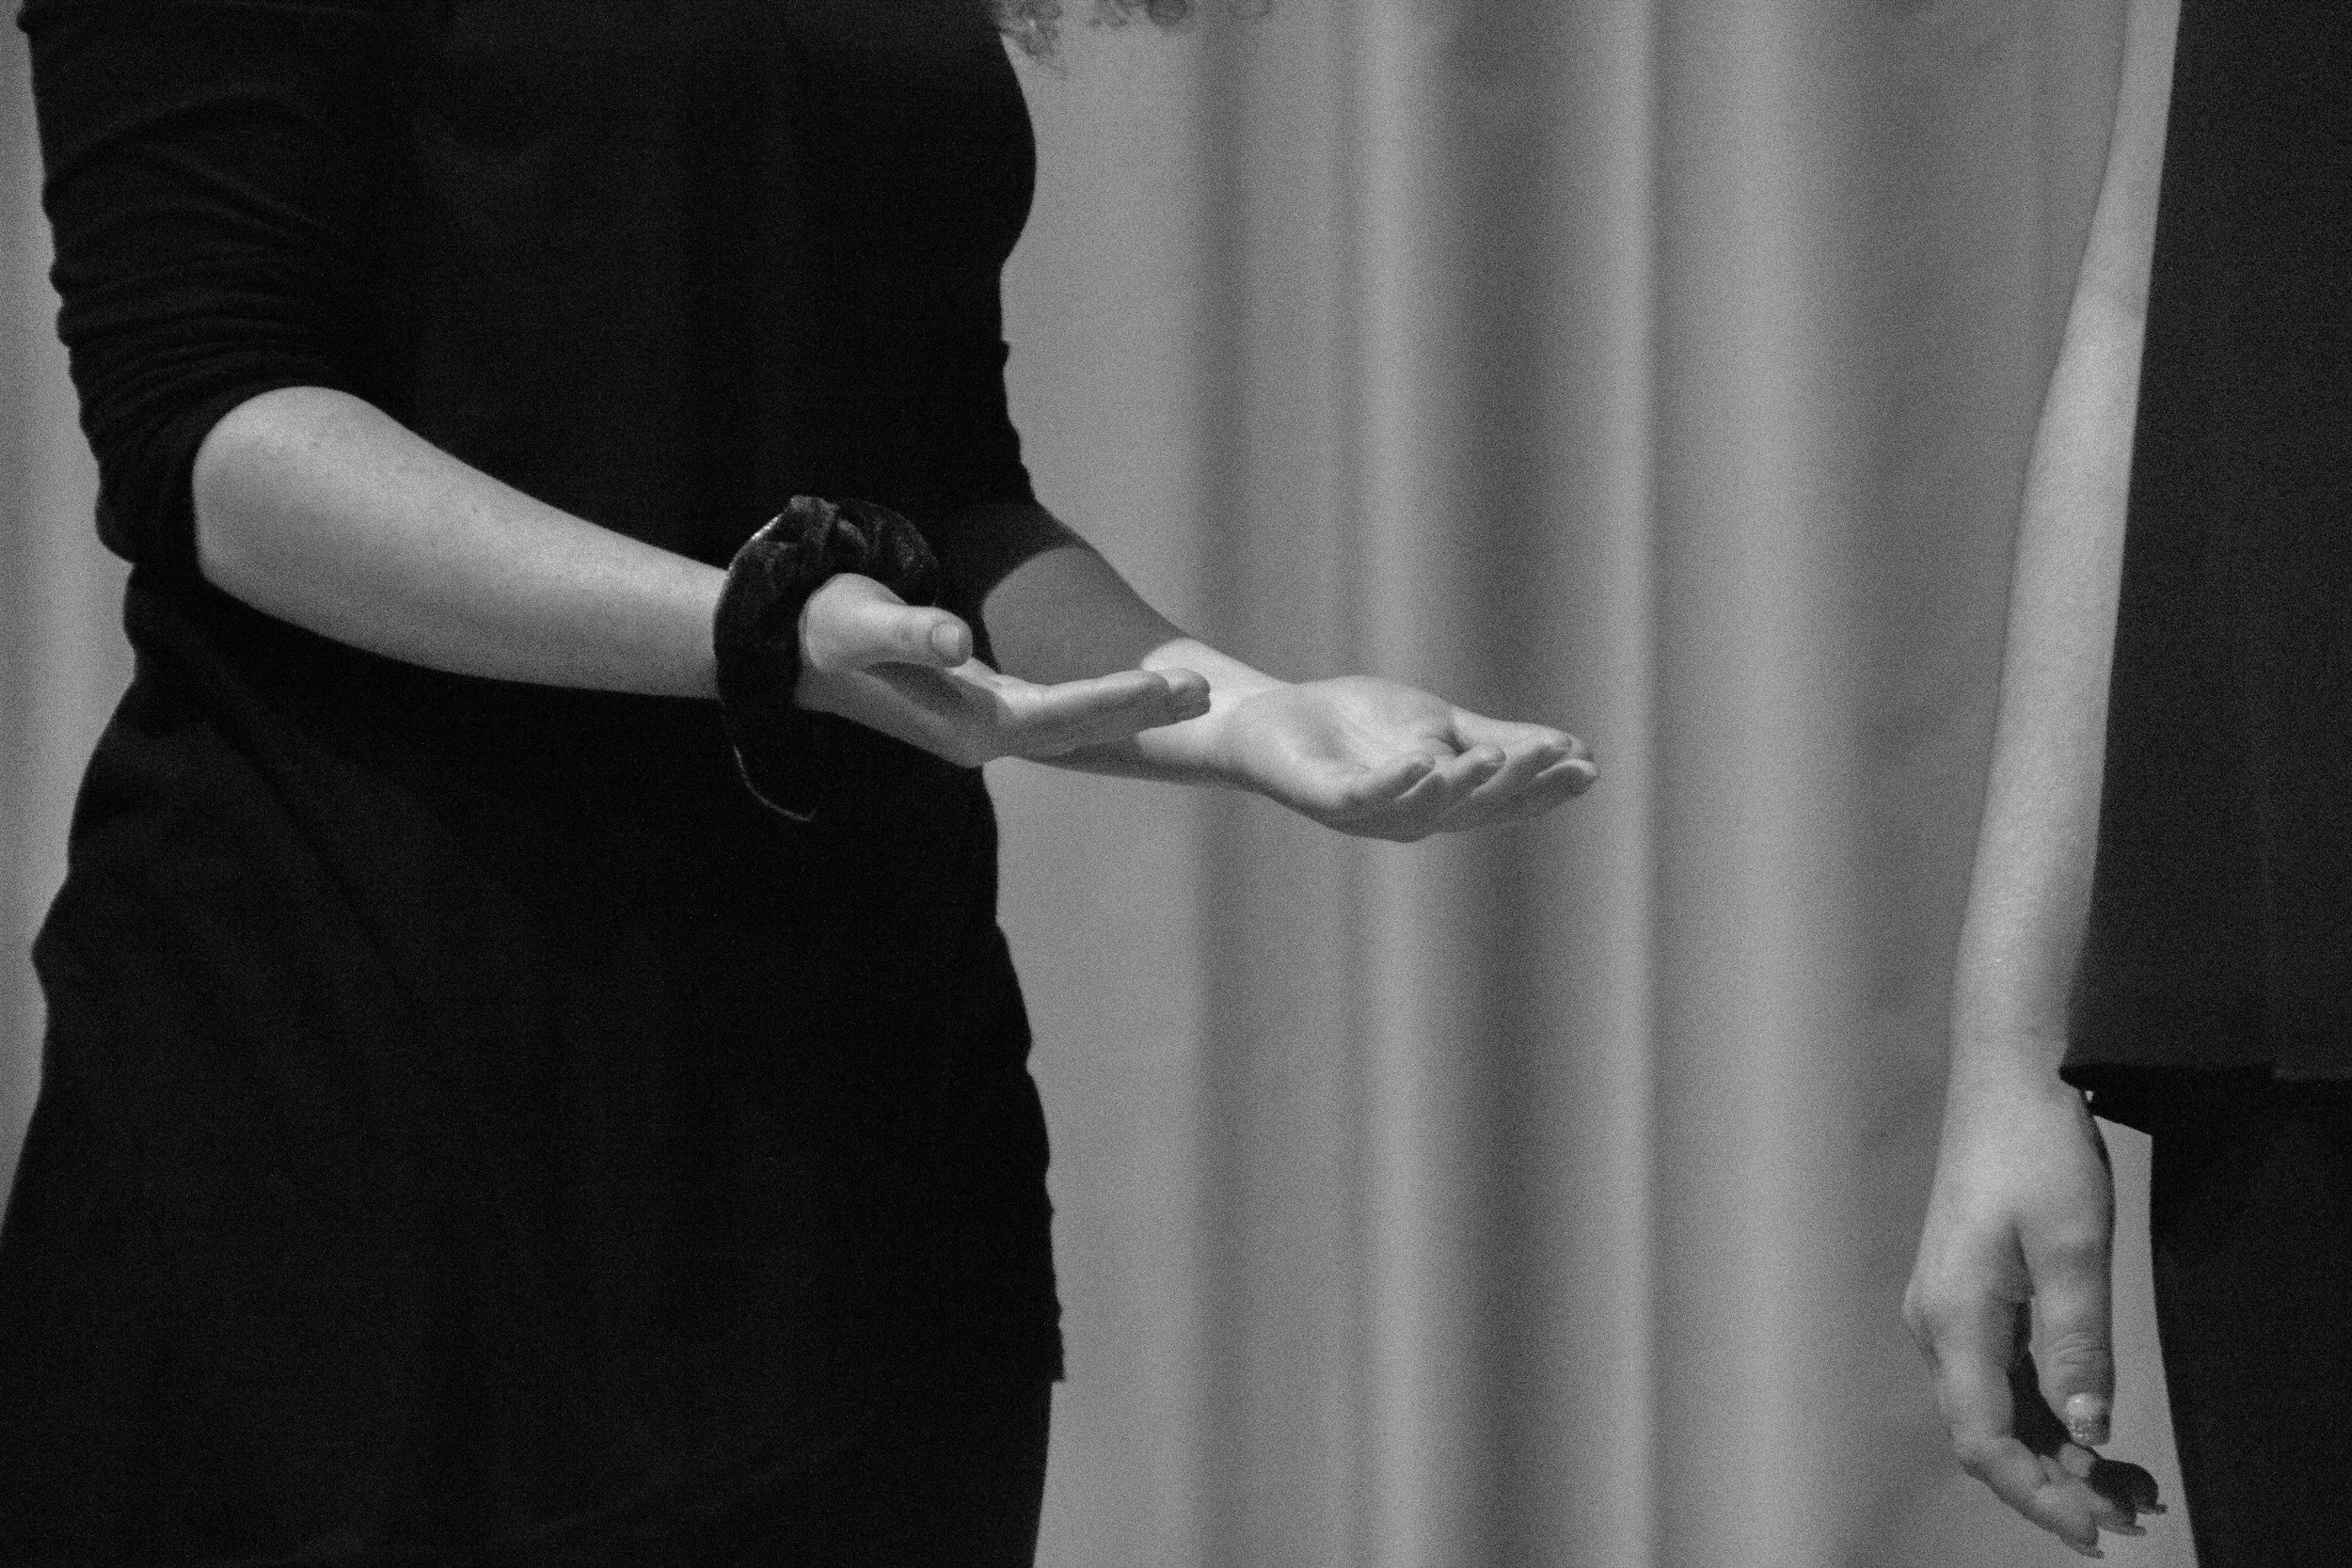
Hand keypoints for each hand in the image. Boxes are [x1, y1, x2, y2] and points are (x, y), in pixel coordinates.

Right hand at [794, 573, 1210, 765]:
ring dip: (1131, 710)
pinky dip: (1103, 704)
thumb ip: (908, 631)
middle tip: (1204, 692)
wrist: (792, 650)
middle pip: (1078, 728)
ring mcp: (984, 728)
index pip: (1055, 714)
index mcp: (963, 726)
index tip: (1166, 686)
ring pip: (1075, 725)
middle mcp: (981, 737)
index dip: (1113, 699)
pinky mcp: (983, 710)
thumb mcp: (862, 622)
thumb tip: (955, 640)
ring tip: (1191, 692)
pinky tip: (1139, 691)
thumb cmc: (828, 627)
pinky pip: (1059, 715)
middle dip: (1141, 711)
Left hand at [1202, 676, 1595, 840]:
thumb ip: (1494, 738)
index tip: (1589, 768)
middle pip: (1474, 807)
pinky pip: (1363, 796)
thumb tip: (1573, 747)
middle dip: (1518, 783)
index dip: (1545, 789)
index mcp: (1443, 802)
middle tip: (1559, 755)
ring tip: (1497, 758)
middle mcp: (1411, 817)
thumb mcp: (1436, 726)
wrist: (1272, 719)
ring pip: (1425, 808)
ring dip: (1463, 785)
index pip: (1503, 800)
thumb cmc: (1355, 727)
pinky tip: (1422, 762)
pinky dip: (1394, 783)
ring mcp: (1368, 812)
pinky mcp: (1324, 798)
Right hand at [1904, 1075, 2163, 1556]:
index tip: (2096, 1527)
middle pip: (1987, 1434)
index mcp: (1953, 1316)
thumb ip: (2077, 1346)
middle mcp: (1937, 1324)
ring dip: (2058, 1454)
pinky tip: (2096, 1431)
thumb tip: (2087, 1432)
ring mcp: (1949, 1311)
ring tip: (2133, 1485)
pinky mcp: (1968, 1297)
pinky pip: (2002, 1377)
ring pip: (1997, 1410)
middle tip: (2136, 1513)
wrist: (2005, 1080)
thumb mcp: (2072, 1247)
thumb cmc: (2034, 1150)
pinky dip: (2049, 1414)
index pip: (1982, 1438)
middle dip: (2056, 1484)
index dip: (2036, 1493)